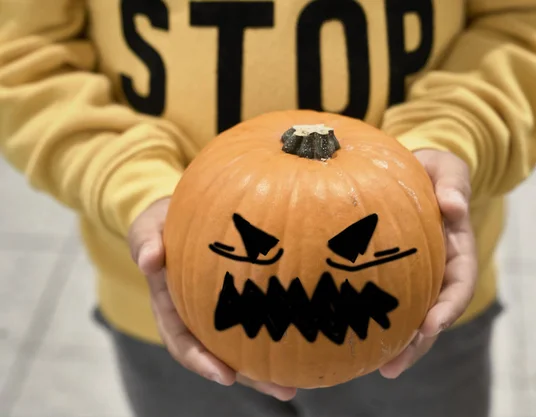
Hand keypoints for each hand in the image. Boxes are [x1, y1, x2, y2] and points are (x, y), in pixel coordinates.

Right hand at [128, 197, 296, 400]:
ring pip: (240, 347)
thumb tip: (149, 262)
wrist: (179, 215)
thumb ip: (146, 242)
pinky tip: (301, 345)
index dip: (202, 361)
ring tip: (295, 385)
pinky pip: (253, 322)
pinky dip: (273, 337)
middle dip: (248, 377)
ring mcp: (214, 313)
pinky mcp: (235, 302)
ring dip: (265, 370)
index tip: (225, 376)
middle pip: (219, 355)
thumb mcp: (147, 228)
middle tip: (281, 390)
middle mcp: (193, 317)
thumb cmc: (161, 224)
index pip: (183, 342)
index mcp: (169, 307)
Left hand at [379, 149, 477, 378]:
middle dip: (418, 343)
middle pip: (434, 314)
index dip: (447, 309)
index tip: (430, 326)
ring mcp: (418, 275)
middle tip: (393, 367)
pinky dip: (378, 321)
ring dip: (398, 344)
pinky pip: (388, 301)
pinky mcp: (395, 273)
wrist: (417, 171)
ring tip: (376, 367)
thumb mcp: (448, 169)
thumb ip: (454, 185)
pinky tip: (354, 340)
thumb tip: (452, 207)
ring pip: (411, 316)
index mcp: (458, 250)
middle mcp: (439, 270)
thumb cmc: (435, 170)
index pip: (459, 285)